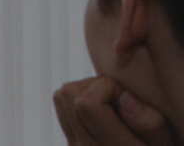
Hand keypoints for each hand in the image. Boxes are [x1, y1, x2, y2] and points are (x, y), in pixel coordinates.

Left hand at [55, 76, 179, 145]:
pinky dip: (80, 100)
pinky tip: (103, 113)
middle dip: (96, 85)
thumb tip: (124, 97)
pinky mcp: (69, 141)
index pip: (86, 103)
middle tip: (121, 101)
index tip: (129, 98)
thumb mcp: (164, 144)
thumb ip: (151, 124)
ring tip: (113, 106)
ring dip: (87, 90)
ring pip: (61, 96)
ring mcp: (72, 145)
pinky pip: (62, 107)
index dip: (108, 88)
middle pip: (69, 93)